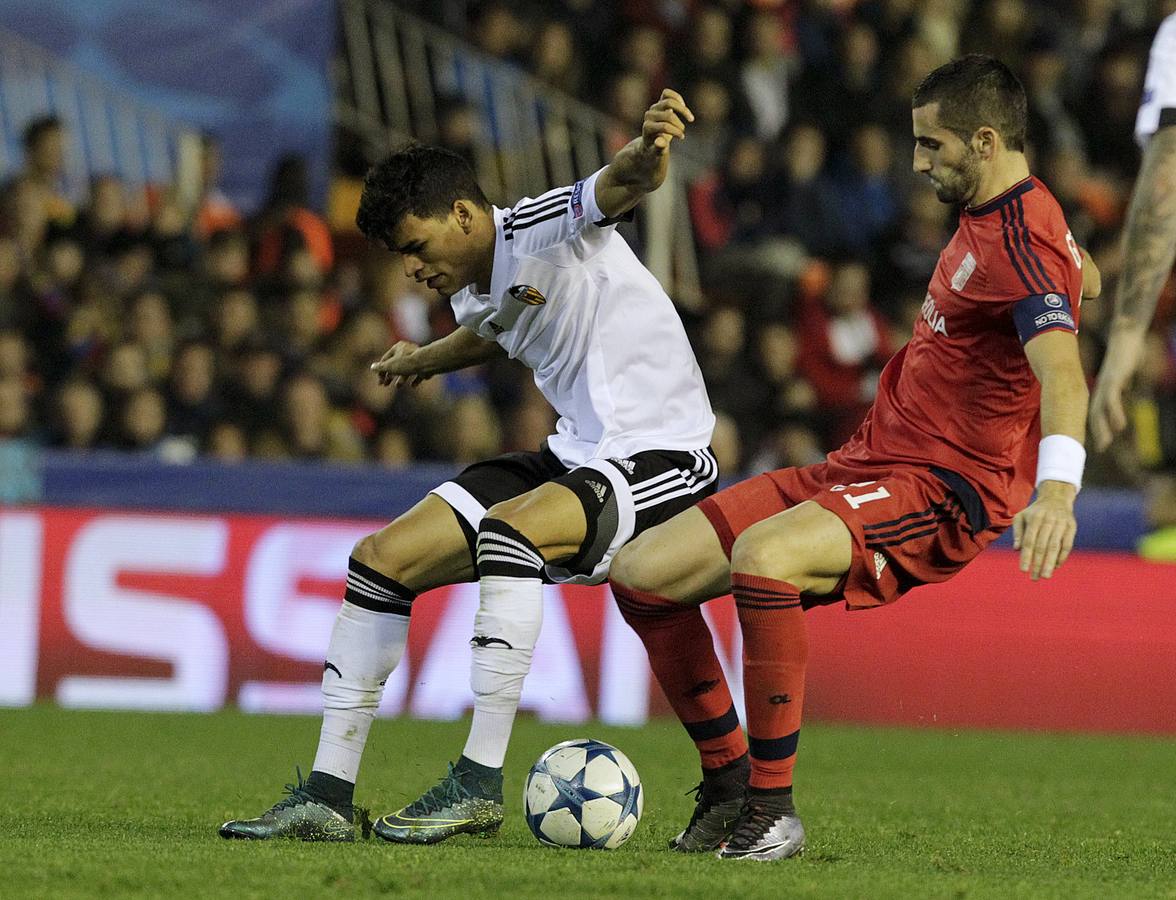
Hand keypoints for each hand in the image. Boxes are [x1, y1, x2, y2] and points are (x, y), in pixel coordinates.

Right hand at [370, 341, 429, 387]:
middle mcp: (408, 350)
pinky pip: (419, 373)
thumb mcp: (390, 366)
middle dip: (390, 375)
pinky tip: (413, 385)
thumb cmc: (407, 363)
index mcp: (398, 347)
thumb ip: (381, 367)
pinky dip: (415, 379)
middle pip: (396, 364)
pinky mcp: (426, 364)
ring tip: (398, 386)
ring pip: (407, 369)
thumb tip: (373, 367)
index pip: (386, 359)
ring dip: (402, 378)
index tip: (380, 381)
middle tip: (385, 384)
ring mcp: (418, 357)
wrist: (426, 363)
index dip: (381, 371)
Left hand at [641, 89, 693, 154]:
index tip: (682, 137)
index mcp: (647, 128)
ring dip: (683, 110)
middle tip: (683, 132)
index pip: (665, 126)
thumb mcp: (657, 152)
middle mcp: (649, 115)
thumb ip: (659, 147)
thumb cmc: (656, 149)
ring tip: (690, 119)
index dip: (676, 131)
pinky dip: (677, 98)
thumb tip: (659, 141)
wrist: (652, 142)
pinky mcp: (658, 102)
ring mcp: (654, 108)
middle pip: (669, 115)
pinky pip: (667, 93)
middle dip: (679, 125)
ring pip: (669, 102)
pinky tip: (683, 106)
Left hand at [1012, 480, 1076, 579]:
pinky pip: (1067, 545)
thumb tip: (1016, 550)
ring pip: (1055, 547)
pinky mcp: (1072, 527)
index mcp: (1034, 519)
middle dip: (1038, 563)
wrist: (1056, 498)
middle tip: (1034, 578)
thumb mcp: (1021, 517)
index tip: (1023, 570)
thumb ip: (1018, 532)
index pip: (1029, 541)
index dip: (1026, 556)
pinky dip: (1062, 557)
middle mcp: (1048, 521)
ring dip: (1050, 563)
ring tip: (1045, 576)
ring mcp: (1061, 524)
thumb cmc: (1034, 512)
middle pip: (1042, 546)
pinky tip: (1056, 566)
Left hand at [1089, 329, 1143, 450]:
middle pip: (1092, 416)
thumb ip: (1121, 384)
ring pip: (1099, 410)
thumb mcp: (1122, 374)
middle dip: (1094, 434)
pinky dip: (1115, 413)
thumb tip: (1124, 391)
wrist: (1125, 336)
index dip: (1094, 429)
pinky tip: (1120, 426)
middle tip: (1096, 451)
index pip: (1094, 413)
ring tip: (1104, 445)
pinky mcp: (1114, 379)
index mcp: (1102, 390)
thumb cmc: (1125, 355)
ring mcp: (1106, 385)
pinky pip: (1112, 399)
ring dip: (1102, 429)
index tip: (1093, 445)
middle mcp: (1100, 390)